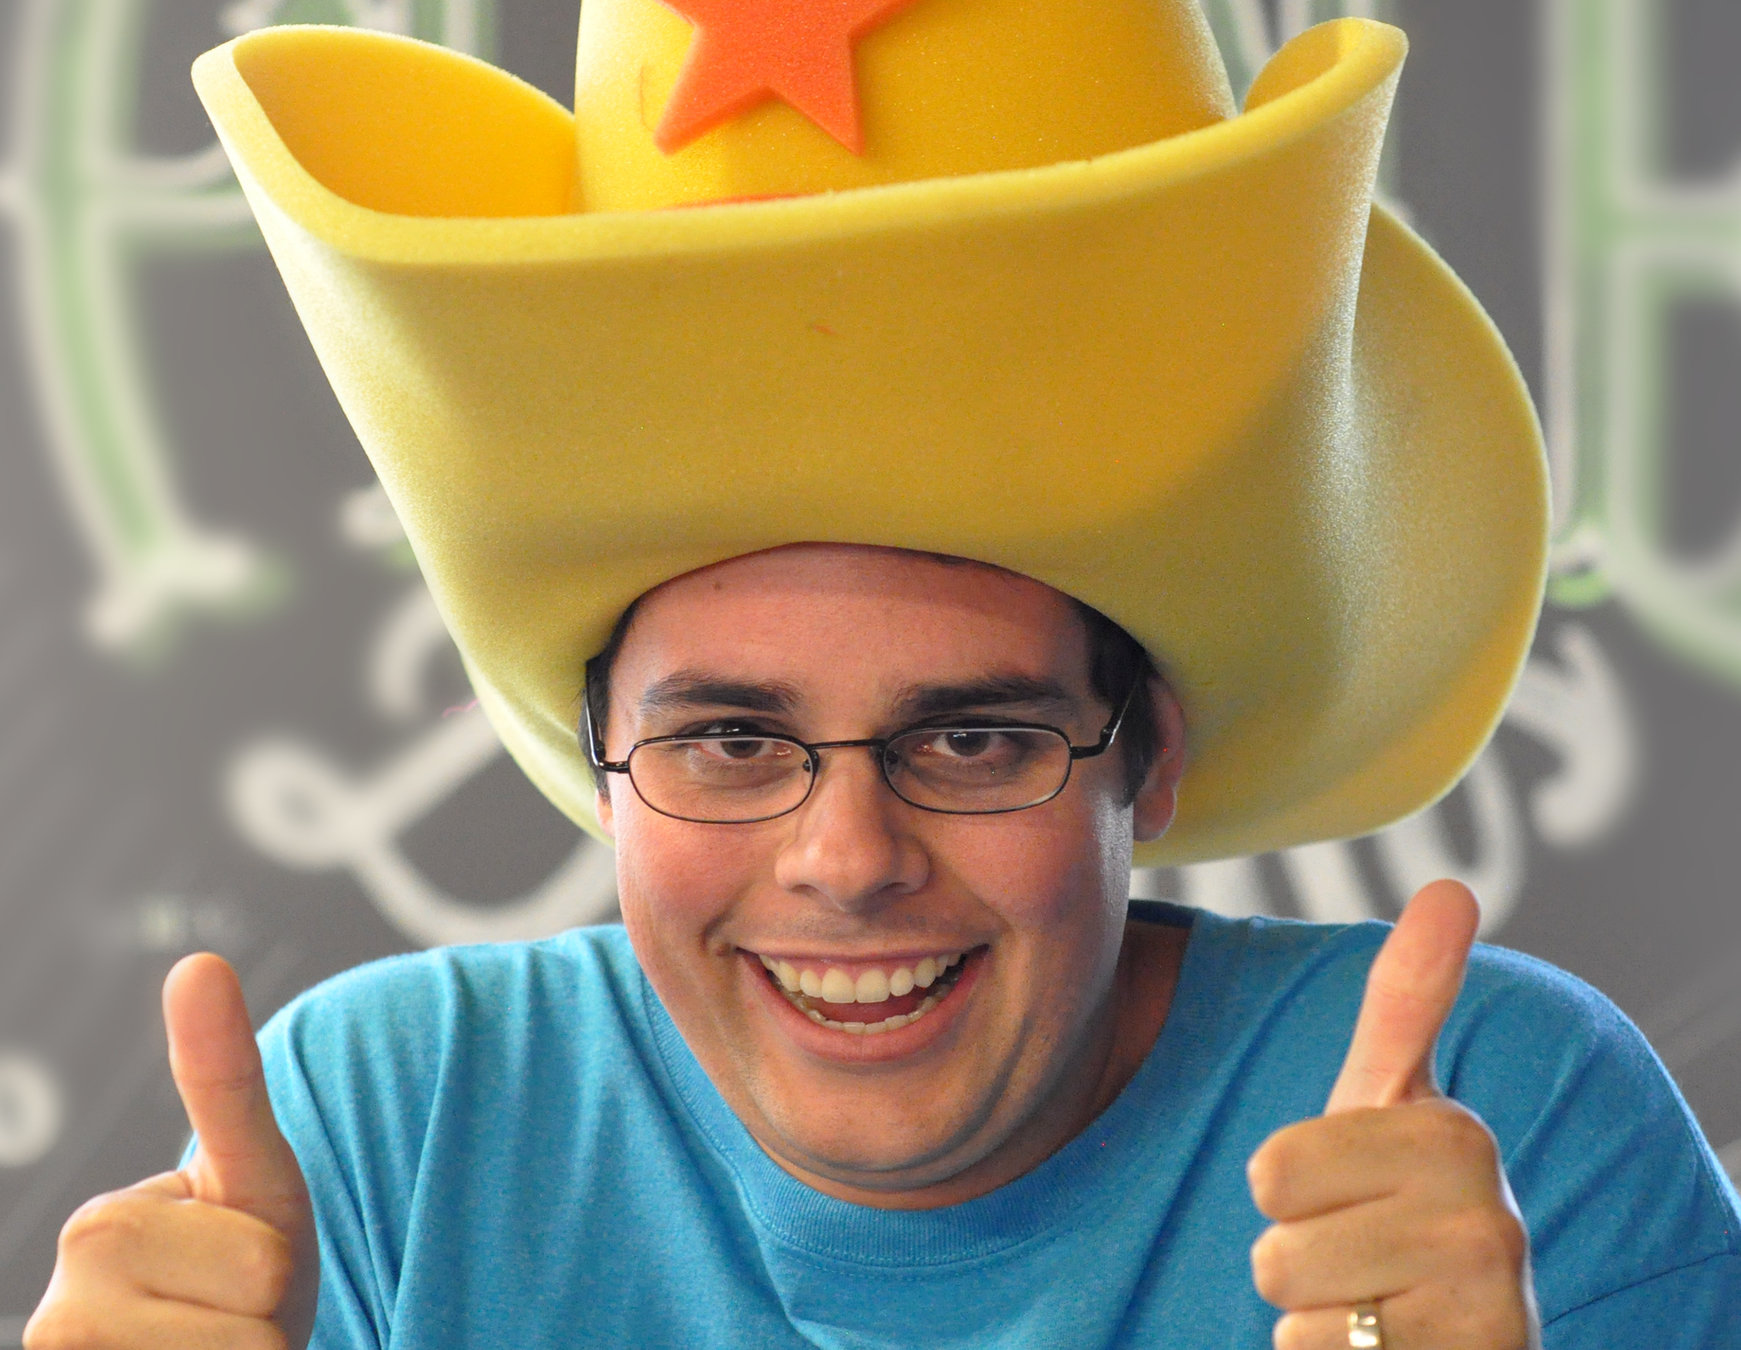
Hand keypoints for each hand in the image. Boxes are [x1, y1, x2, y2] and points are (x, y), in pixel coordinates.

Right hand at [26, 954, 315, 1348]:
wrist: (219, 1344)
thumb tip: (197, 962)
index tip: (236, 1271)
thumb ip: (224, 1074)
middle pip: (254, 1323)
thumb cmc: (237, 1257)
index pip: (263, 1268)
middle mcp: (58, 1324)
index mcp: (96, 1235)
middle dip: (264, 1319)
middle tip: (231, 1315)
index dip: (275, 1267)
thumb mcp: (251, 1169)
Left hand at [1246, 880, 1541, 1348]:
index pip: (1273, 1170)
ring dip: (1313, 1314)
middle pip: (1278, 1244)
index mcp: (1455, 1135)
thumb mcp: (1391, 1103)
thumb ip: (1407, 999)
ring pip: (1294, 1310)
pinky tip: (1387, 1346)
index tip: (1350, 1187)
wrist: (1456, 1335)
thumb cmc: (1401, 1206)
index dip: (1287, 1188)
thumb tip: (1450, 886)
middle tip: (1355, 1249)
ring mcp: (1483, 1309)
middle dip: (1296, 1254)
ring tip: (1372, 1298)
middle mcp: (1488, 1221)